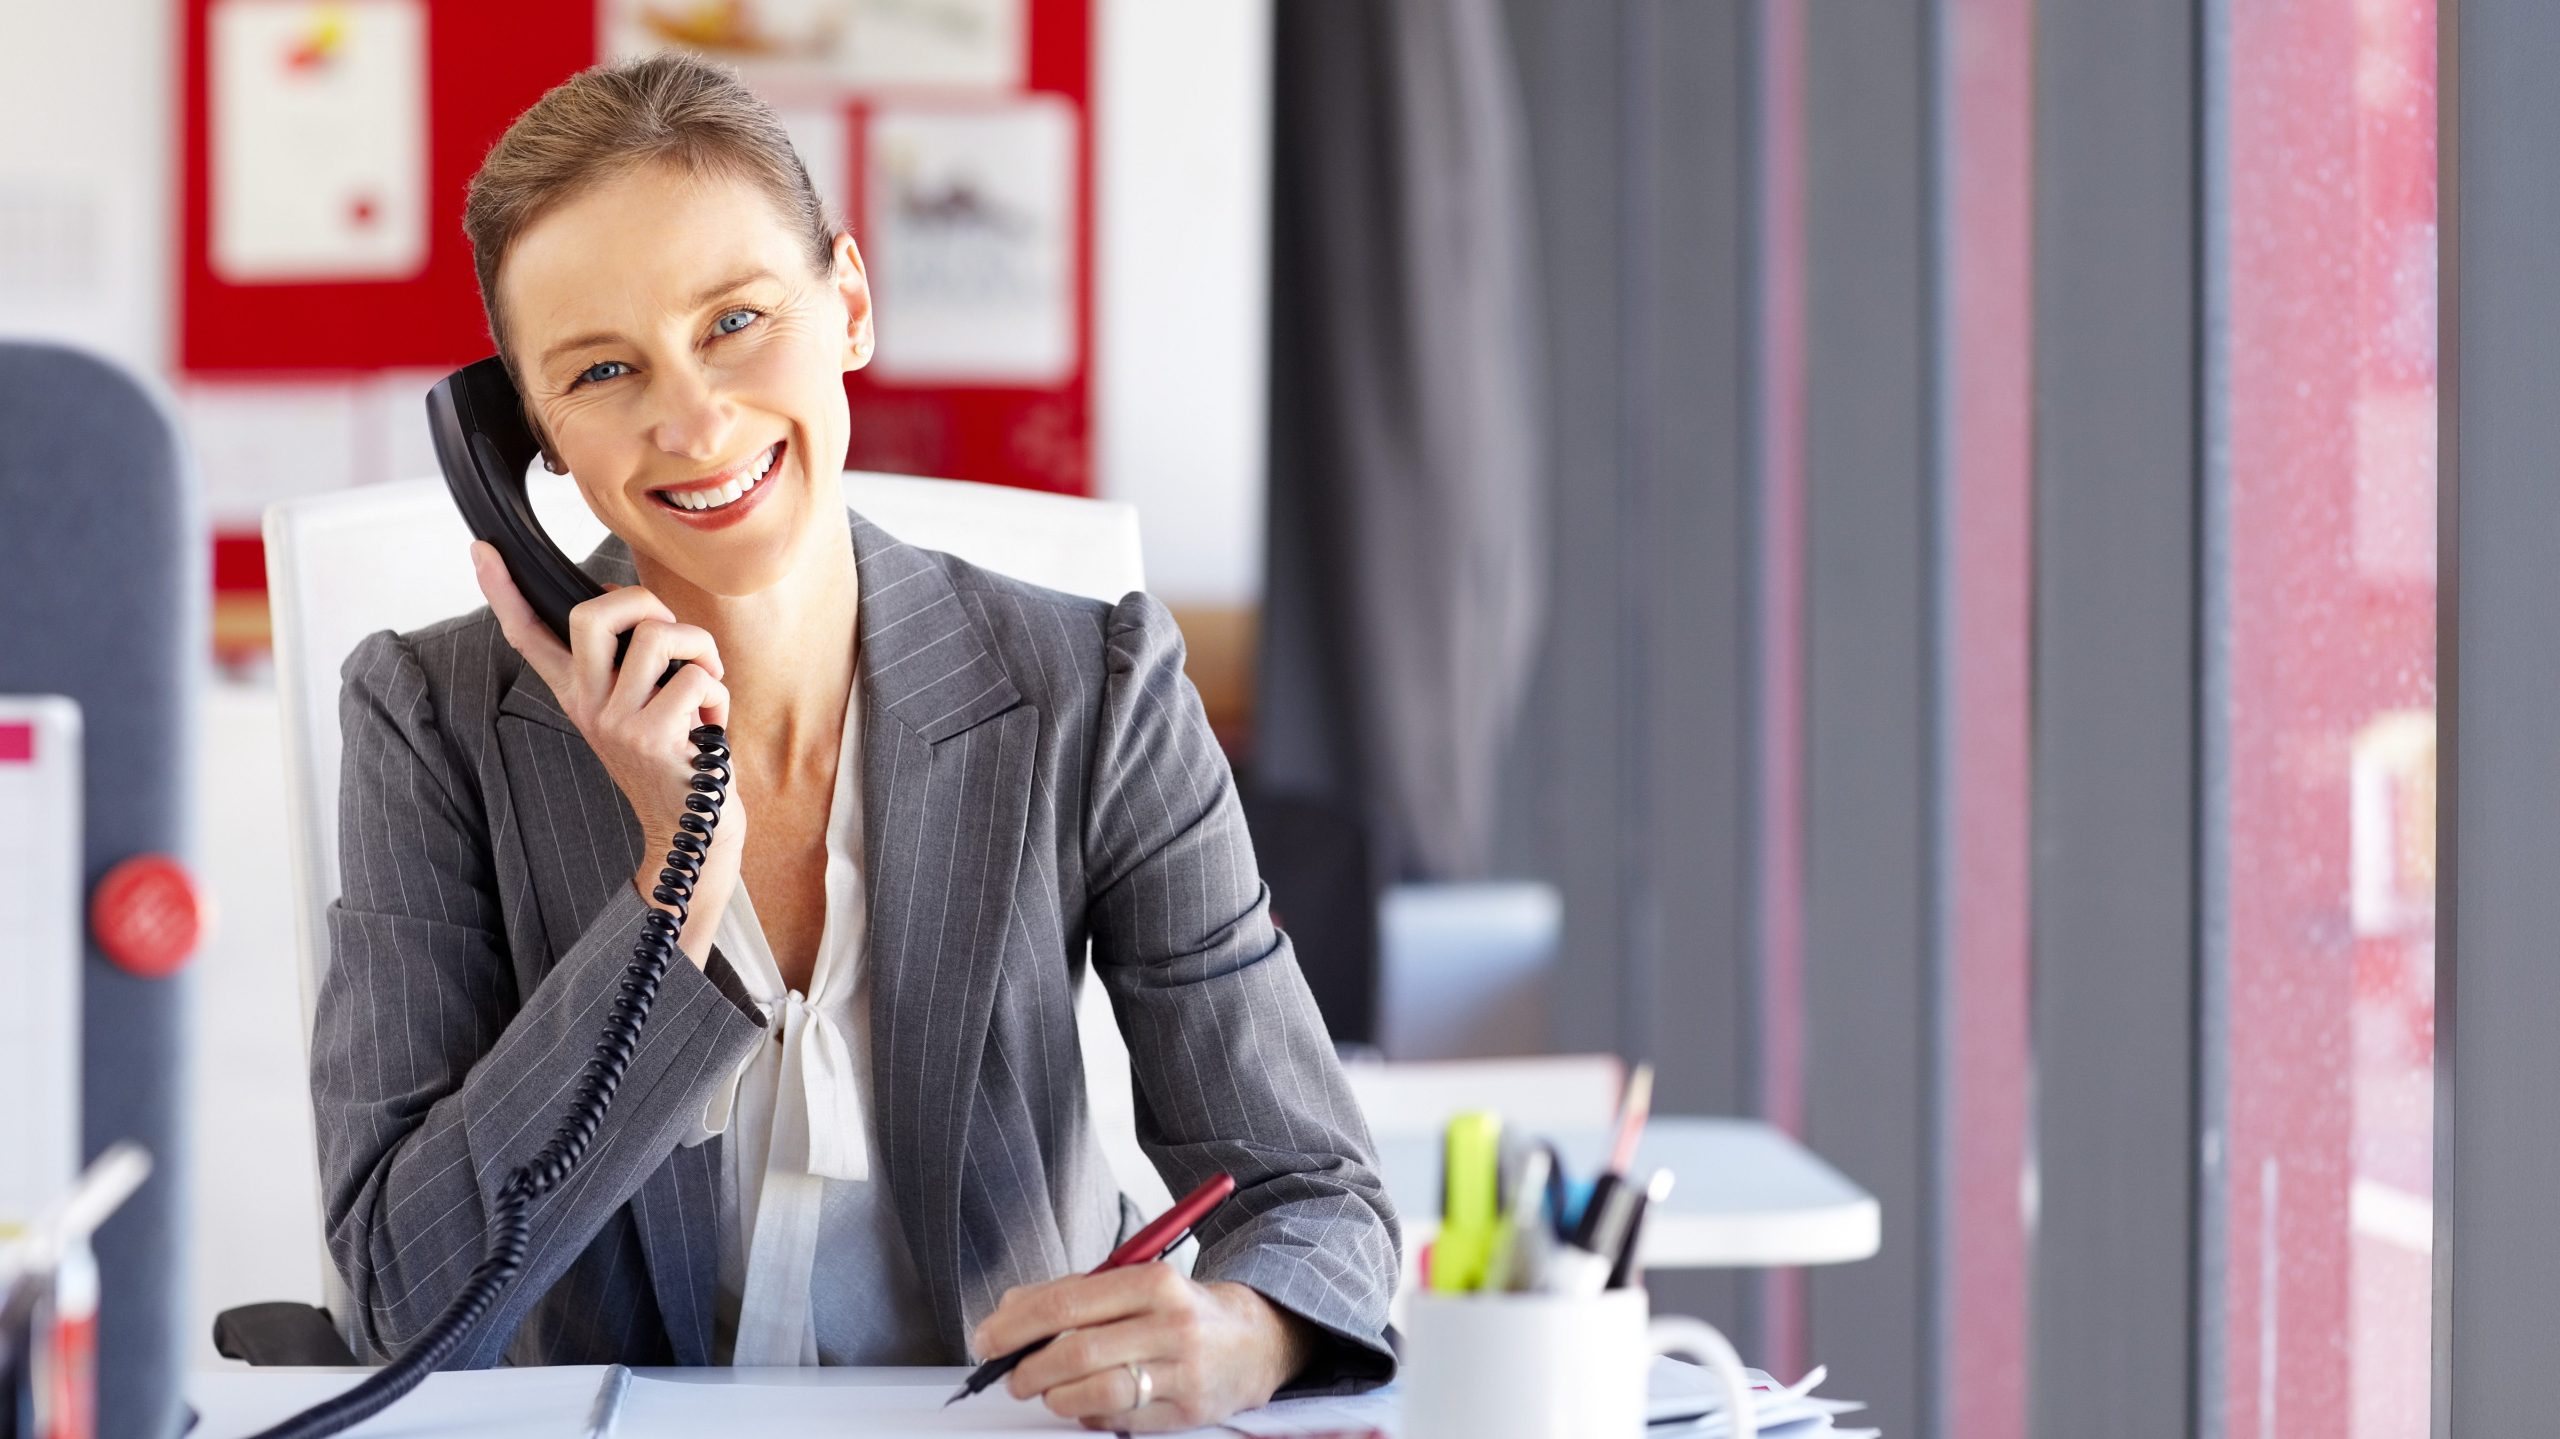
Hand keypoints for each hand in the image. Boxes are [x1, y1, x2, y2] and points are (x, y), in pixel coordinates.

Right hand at [470, 541, 744, 963]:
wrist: (690, 834)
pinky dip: (720, 694)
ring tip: (706, 683)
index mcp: (579, 695)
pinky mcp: (651, 736)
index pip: (529, 637)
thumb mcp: (640, 709)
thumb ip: (629, 665)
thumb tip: (633, 606)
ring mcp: (615, 722)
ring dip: (701, 649)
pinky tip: (710, 727)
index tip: (482, 549)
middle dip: (644, 601)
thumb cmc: (678, 762)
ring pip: (657, 636)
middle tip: (674, 637)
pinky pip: (696, 677)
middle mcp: (587, 706)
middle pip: (594, 613)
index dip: (504, 591)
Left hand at [970, 1267, 1314, 1431]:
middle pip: (1076, 1352)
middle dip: (1028, 1369)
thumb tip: (1007, 1312)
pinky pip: (1119, 1420)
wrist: (1254, 1340)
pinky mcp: (1189, 1410)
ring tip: (1044, 1391)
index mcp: (1152, 1281)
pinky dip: (1088, 1415)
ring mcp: (1182, 1371)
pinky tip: (1083, 1404)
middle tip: (1011, 1375)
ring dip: (1054, 1397)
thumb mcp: (1133, 1283)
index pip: (1065, 1304)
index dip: (1015, 1326)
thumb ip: (1071, 1293)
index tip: (987, 1340)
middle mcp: (1171, 1323)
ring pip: (1095, 1392)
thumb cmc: (1179, 1310)